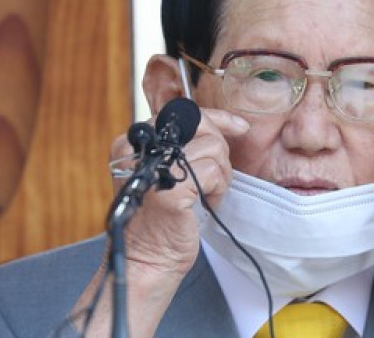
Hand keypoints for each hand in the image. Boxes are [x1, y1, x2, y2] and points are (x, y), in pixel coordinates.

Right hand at [109, 107, 248, 277]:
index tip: (239, 126)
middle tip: (217, 177)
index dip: (216, 118)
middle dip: (220, 150)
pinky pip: (214, 171)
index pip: (182, 113)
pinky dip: (218, 189)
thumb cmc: (161, 221)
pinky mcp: (171, 188)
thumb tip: (220, 125)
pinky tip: (208, 203)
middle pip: (201, 126)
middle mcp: (140, 150)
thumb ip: (183, 148)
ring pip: (213, 148)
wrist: (148, 260)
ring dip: (221, 174)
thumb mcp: (167, 173)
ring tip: (208, 195)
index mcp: (134, 143)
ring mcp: (155, 167)